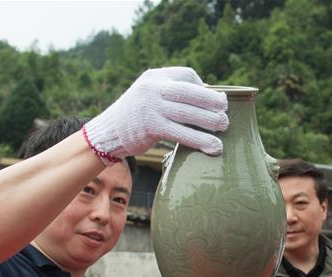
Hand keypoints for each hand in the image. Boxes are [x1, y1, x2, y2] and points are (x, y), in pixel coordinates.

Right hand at [83, 67, 228, 162]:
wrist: (106, 133)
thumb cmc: (134, 117)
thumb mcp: (147, 95)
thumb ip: (169, 92)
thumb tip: (205, 96)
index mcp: (154, 76)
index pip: (186, 74)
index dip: (203, 87)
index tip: (213, 99)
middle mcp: (152, 88)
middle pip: (190, 92)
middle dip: (212, 102)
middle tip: (226, 112)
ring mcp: (151, 107)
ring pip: (188, 113)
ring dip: (210, 121)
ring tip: (224, 128)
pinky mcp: (151, 127)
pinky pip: (181, 133)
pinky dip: (200, 140)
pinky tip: (212, 147)